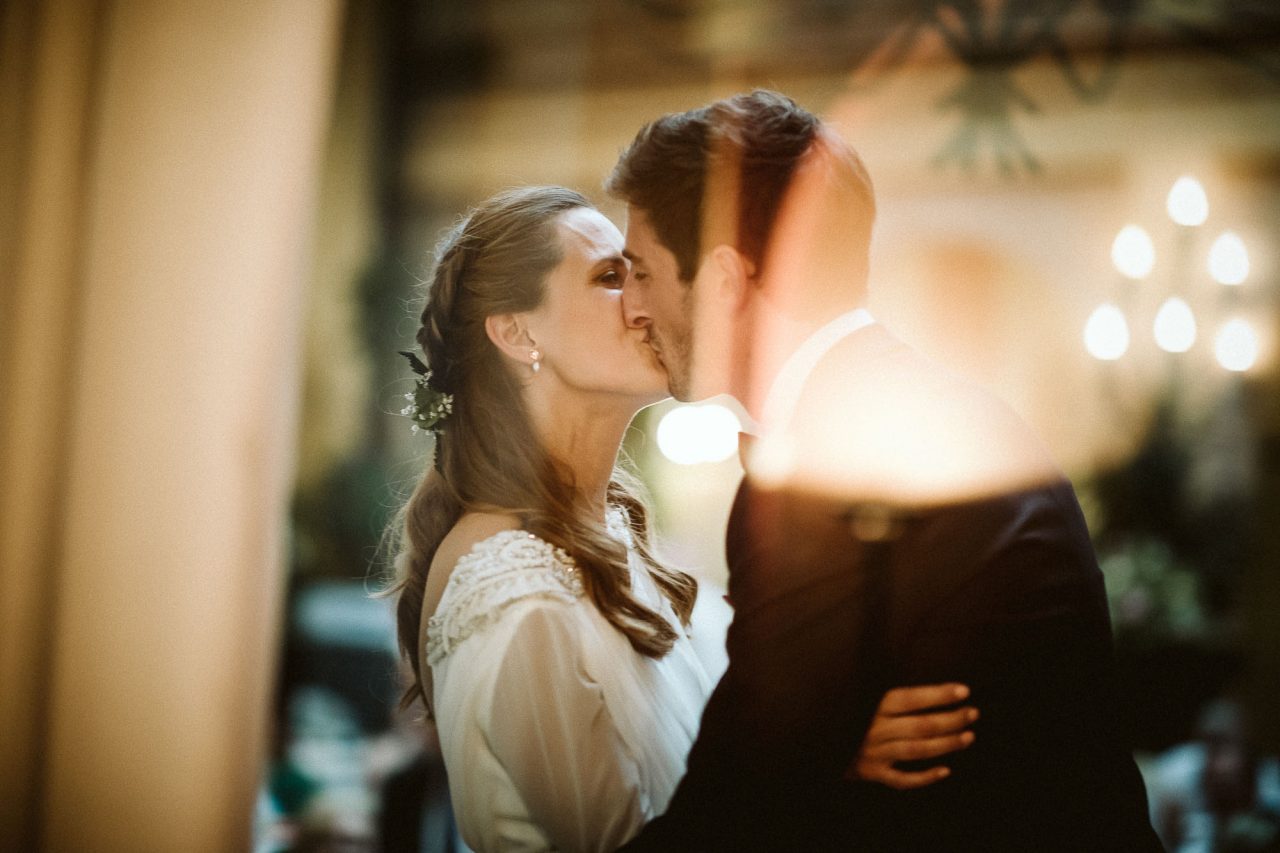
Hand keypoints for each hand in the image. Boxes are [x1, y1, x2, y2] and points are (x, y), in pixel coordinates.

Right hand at [847, 683, 977, 789]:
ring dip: (945, 744)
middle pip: (919, 726)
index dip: (938, 694)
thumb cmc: (843, 712)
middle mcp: (872, 729)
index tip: (963, 690)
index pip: (910, 698)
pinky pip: (902, 780)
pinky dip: (925, 777)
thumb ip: (882, 686)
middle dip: (950, 719)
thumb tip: (914, 670)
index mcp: (870, 706)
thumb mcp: (857, 693)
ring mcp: (872, 753)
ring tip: (969, 737)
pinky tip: (945, 771)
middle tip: (973, 713)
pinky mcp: (871, 773)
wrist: (812, 742)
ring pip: (916, 751)